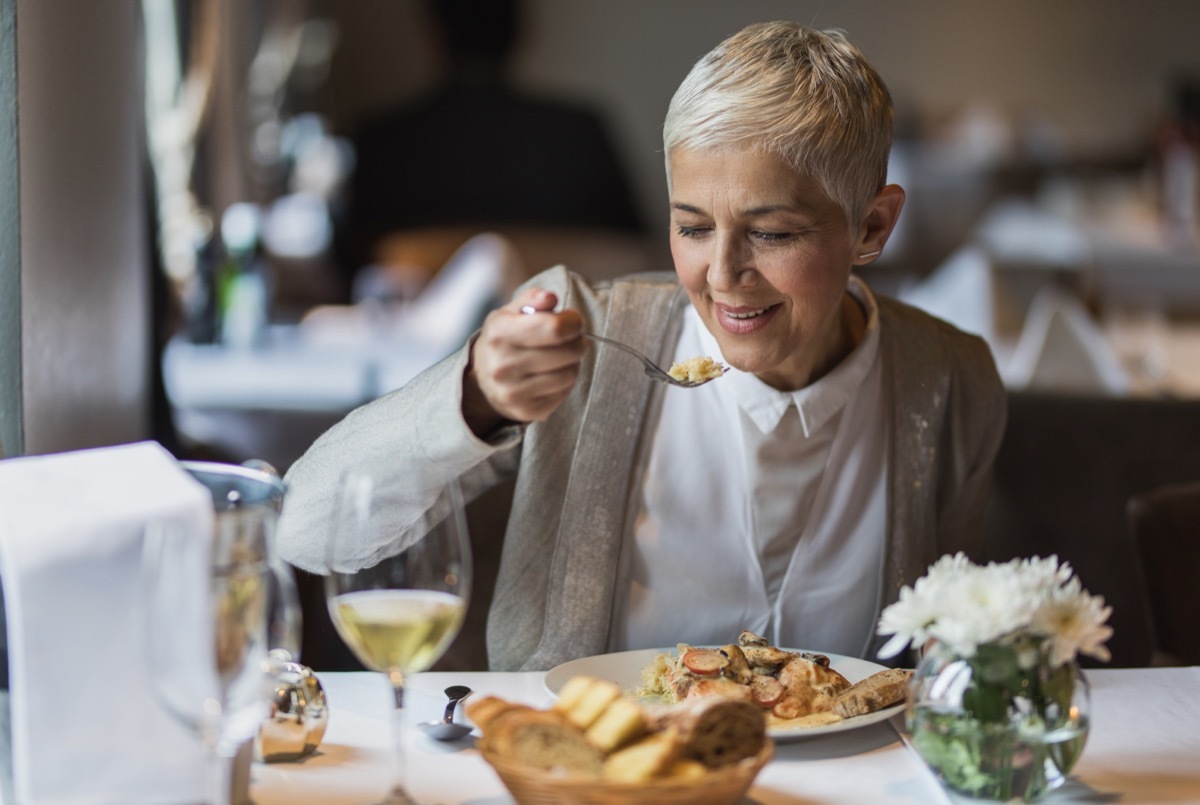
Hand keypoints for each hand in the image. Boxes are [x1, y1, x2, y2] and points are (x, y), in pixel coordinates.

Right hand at [463, 288, 585, 433]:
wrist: (482, 377)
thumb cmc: (505, 338)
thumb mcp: (511, 312)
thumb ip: (532, 299)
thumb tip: (550, 299)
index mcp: (499, 333)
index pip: (554, 328)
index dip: (573, 322)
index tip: (574, 321)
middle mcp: (502, 365)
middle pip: (567, 352)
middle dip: (578, 342)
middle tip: (574, 339)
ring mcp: (513, 392)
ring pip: (569, 374)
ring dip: (573, 363)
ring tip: (562, 357)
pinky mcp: (526, 411)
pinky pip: (564, 393)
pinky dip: (565, 382)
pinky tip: (553, 374)